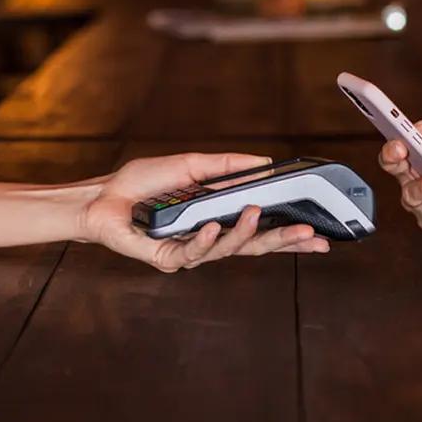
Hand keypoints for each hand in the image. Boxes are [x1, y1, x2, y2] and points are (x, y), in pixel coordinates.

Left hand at [79, 153, 329, 271]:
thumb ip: (228, 167)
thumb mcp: (191, 166)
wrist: (103, 196)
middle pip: (255, 246)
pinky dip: (204, 239)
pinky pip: (192, 253)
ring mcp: (190, 251)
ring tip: (258, 214)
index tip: (319, 234)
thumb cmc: (143, 183)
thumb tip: (265, 163)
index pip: (262, 229)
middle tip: (311, 236)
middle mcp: (210, 239)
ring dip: (246, 234)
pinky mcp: (167, 258)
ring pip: (228, 250)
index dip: (290, 234)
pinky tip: (211, 226)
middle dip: (285, 242)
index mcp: (220, 218)